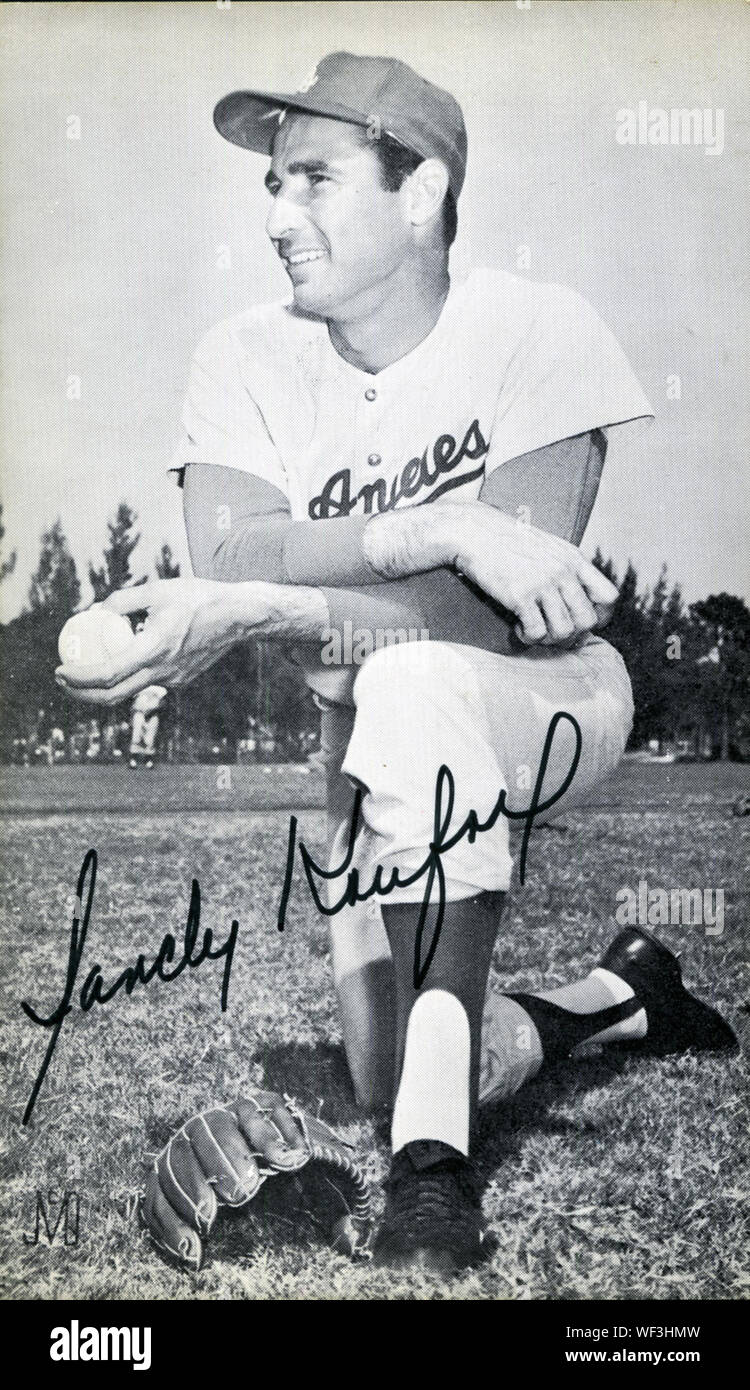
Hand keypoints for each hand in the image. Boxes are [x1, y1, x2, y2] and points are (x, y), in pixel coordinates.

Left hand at [55, 578, 260, 705]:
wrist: (238, 616)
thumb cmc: (197, 598)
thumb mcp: (156, 590)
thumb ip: (121, 601)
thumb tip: (93, 612)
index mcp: (154, 650)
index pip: (107, 675)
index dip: (78, 678)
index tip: (60, 670)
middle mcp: (163, 672)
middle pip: (113, 697)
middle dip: (82, 694)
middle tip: (64, 679)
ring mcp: (174, 680)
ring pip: (131, 690)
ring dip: (105, 685)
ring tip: (87, 667)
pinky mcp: (182, 680)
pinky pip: (150, 680)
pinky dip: (133, 672)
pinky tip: (127, 654)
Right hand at [449, 502, 618, 645]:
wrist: (473, 532)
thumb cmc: (507, 542)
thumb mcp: (548, 547)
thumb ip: (568, 569)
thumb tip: (578, 600)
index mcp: (574, 559)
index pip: (609, 597)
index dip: (599, 616)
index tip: (578, 620)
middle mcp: (563, 571)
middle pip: (588, 621)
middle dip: (572, 634)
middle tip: (551, 630)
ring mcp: (542, 583)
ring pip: (564, 632)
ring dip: (548, 639)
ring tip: (533, 629)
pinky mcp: (520, 595)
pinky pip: (537, 633)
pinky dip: (528, 637)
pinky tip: (518, 626)